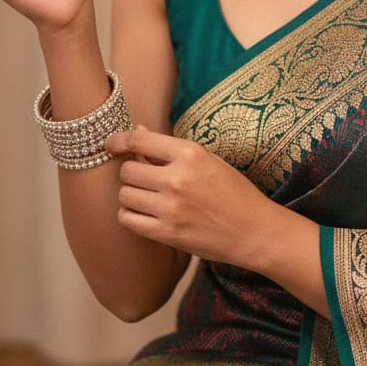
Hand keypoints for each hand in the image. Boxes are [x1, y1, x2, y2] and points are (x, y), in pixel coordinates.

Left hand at [106, 125, 283, 270]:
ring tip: (147, 197)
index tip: (113, 145)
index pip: (139, 141)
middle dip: (131, 172)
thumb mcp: (209, 161)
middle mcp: (178, 179)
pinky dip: (130, 215)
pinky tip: (145, 214)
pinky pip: (127, 219)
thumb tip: (137, 131)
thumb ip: (171, 149)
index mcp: (191, 154)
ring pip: (124, 195)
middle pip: (127, 170)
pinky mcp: (167, 234)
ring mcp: (171, 208)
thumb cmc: (235, 193)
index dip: (119, 141)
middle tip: (144, 177)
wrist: (254, 231)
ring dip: (131, 195)